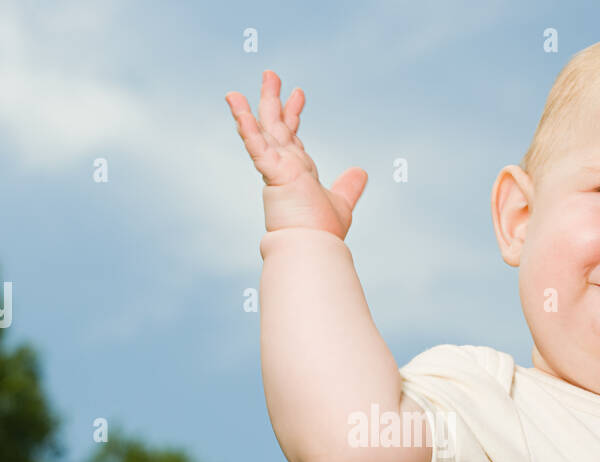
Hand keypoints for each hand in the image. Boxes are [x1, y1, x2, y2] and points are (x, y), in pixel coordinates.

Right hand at [225, 70, 367, 237]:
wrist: (312, 248)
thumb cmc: (321, 233)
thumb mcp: (342, 202)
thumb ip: (349, 187)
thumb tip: (361, 172)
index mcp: (297, 172)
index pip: (293, 138)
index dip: (294, 115)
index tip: (298, 94)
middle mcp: (285, 167)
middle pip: (276, 126)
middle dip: (273, 100)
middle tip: (271, 74)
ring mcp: (277, 169)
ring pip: (262, 130)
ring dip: (253, 106)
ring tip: (242, 87)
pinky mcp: (273, 173)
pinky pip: (257, 144)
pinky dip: (246, 125)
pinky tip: (237, 106)